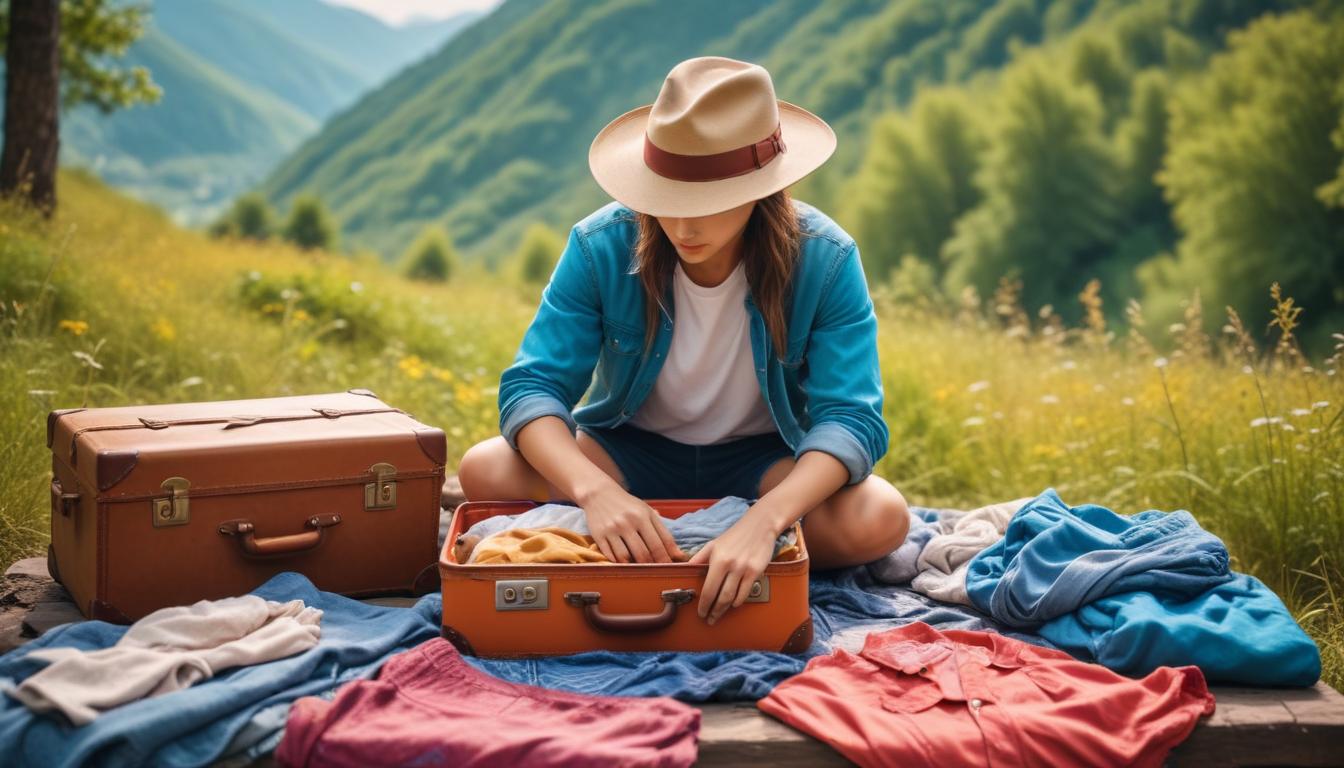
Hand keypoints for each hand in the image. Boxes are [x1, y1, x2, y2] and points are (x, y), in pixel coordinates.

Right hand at [579, 482, 684, 563]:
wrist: (599, 493)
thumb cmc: (627, 504)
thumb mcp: (646, 511)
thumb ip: (662, 531)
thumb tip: (678, 554)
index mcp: (643, 515)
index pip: (660, 542)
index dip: (667, 558)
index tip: (670, 566)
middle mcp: (628, 522)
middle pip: (644, 553)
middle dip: (652, 565)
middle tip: (656, 571)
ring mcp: (612, 529)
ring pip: (626, 557)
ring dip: (634, 566)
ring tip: (639, 566)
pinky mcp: (599, 535)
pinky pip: (611, 556)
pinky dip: (618, 562)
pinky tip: (624, 561)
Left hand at [688, 510, 777, 624]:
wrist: (760, 525)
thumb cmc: (734, 535)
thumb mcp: (713, 544)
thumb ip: (699, 558)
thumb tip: (685, 569)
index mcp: (717, 559)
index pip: (708, 589)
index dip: (704, 605)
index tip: (701, 613)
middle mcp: (731, 565)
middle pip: (720, 598)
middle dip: (714, 611)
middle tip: (709, 619)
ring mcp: (745, 569)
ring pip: (733, 598)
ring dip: (725, 609)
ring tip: (719, 614)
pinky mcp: (757, 571)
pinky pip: (746, 593)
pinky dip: (738, 601)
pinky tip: (733, 603)